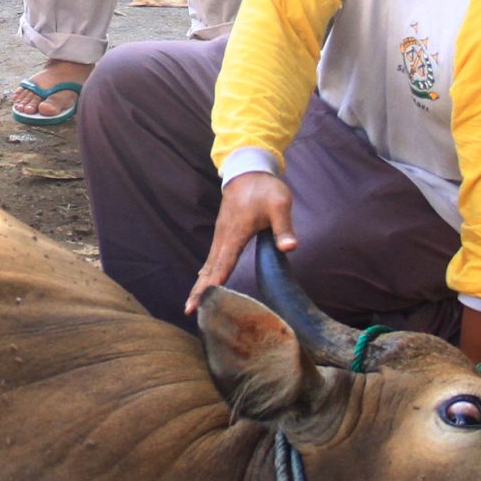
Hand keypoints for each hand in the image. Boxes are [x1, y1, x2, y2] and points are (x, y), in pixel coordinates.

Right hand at [189, 170, 295, 314]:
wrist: (247, 170)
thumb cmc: (265, 189)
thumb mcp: (279, 204)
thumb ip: (283, 227)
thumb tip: (290, 248)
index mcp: (236, 232)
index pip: (225, 261)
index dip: (217, 280)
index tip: (207, 297)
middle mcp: (223, 236)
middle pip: (210, 268)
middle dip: (199, 290)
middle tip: (189, 310)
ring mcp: (220, 235)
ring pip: (207, 264)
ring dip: (199, 284)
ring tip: (191, 304)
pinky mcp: (222, 234)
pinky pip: (211, 258)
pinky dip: (205, 273)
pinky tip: (201, 281)